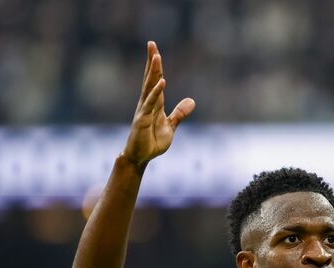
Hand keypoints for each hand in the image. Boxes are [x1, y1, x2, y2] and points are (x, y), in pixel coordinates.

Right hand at [122, 41, 195, 166]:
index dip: (156, 66)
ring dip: (154, 71)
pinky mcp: (143, 119)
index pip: (155, 80)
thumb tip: (192, 101)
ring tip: (156, 56)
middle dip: (152, 61)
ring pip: (149, 87)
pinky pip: (151, 103)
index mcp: (155, 103)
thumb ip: (180, 113)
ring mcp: (144, 110)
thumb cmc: (152, 141)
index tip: (154, 49)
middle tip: (151, 43)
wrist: (140, 157)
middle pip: (150, 78)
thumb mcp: (171, 126)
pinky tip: (162, 82)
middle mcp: (147, 103)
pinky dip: (156, 92)